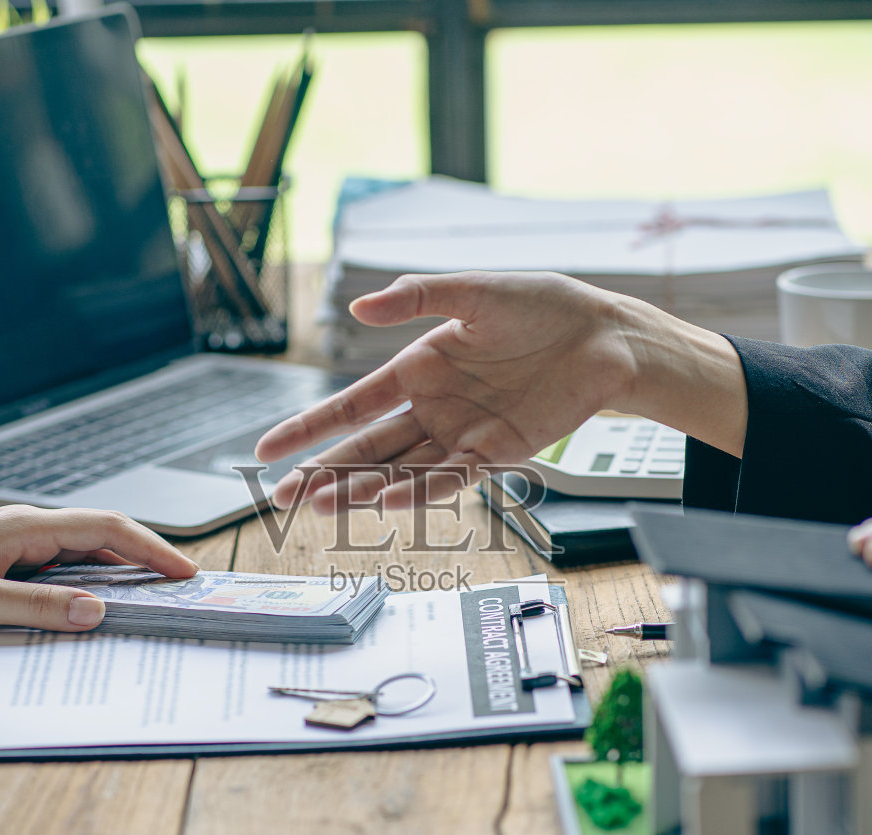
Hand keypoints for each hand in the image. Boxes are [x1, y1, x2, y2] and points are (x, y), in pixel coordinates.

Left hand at [0, 505, 198, 630]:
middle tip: (179, 594)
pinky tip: (86, 616)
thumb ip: (36, 608)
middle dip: (143, 563)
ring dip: (113, 578)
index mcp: (22, 526)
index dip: (152, 549)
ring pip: (77, 558)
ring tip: (147, 604)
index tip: (186, 573)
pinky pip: (50, 573)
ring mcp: (8, 545)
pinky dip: (78, 590)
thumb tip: (97, 611)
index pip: (107, 529)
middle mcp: (20, 529)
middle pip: (100, 541)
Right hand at [254, 271, 744, 511]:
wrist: (605, 335)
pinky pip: (450, 477)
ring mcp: (463, 434)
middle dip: (322, 473)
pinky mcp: (498, 452)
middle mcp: (433, 407)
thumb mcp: (473, 291)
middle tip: (282, 497)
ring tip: (320, 507)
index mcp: (418, 369)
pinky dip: (418, 491)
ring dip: (361, 490)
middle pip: (367, 448)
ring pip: (400, 470)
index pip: (351, 406)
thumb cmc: (543, 307)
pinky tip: (386, 501)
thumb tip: (358, 310)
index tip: (266, 450)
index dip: (308, 429)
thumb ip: (416, 298)